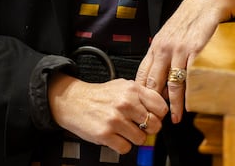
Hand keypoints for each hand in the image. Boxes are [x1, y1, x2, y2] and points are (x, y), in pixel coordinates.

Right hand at [48, 74, 168, 153]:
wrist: (73, 101)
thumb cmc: (99, 95)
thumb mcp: (122, 86)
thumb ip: (141, 95)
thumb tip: (160, 109)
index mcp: (132, 89)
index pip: (161, 107)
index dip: (158, 115)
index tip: (153, 116)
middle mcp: (125, 103)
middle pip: (154, 125)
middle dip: (148, 128)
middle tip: (139, 125)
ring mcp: (115, 119)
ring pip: (141, 139)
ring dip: (134, 137)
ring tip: (123, 129)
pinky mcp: (105, 134)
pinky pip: (126, 148)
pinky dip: (121, 145)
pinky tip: (115, 136)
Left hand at [135, 0, 234, 123]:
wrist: (207, 1)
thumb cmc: (189, 19)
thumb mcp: (170, 34)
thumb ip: (164, 53)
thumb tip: (160, 76)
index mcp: (156, 45)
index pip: (142, 74)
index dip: (141, 93)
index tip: (142, 108)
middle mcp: (164, 48)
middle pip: (154, 81)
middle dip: (153, 103)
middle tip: (155, 119)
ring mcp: (180, 50)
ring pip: (173, 83)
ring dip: (174, 103)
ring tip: (176, 117)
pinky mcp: (196, 51)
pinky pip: (191, 76)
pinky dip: (191, 91)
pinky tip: (192, 102)